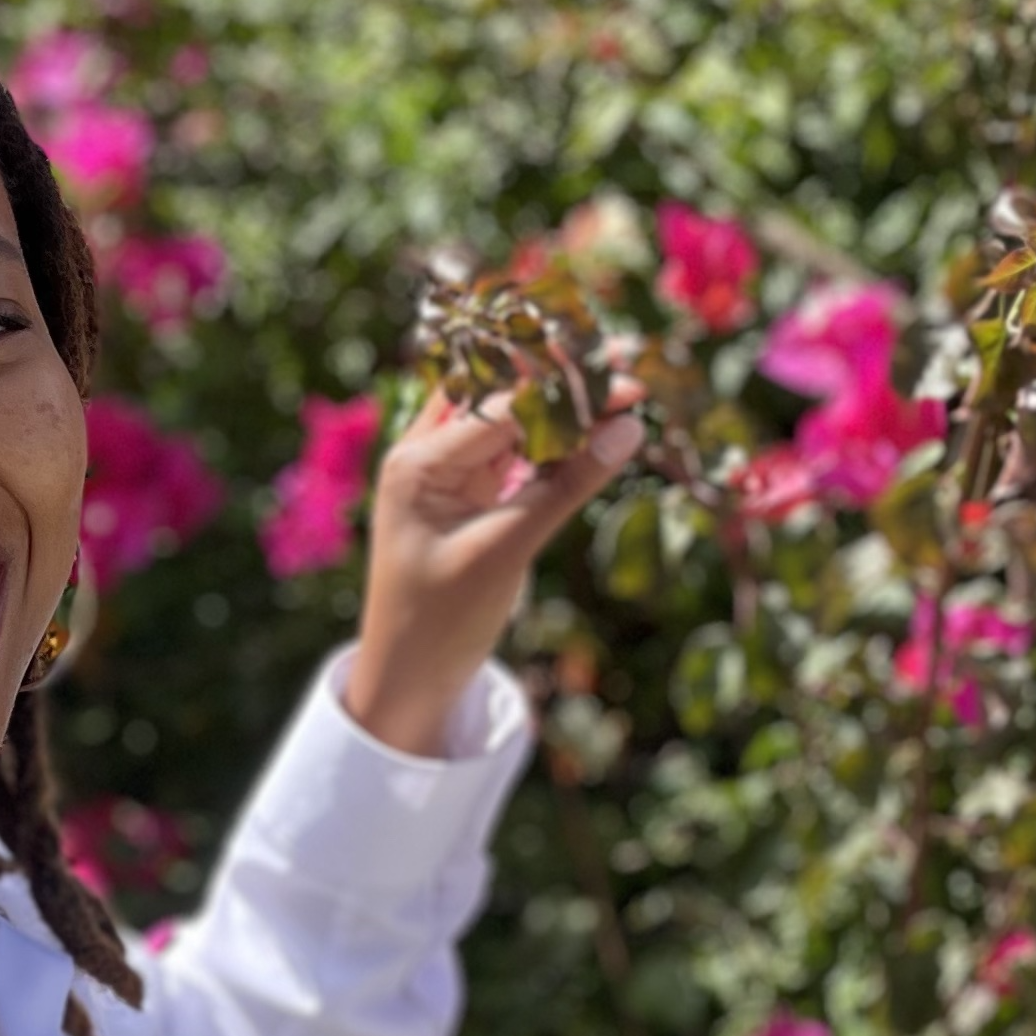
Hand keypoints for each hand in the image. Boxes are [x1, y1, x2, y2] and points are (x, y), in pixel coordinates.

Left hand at [342, 382, 643, 758]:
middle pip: (500, 395)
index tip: (622, 373)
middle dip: (559, 374)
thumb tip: (628, 427)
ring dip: (561, 404)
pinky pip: (515, 453)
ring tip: (620, 384)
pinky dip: (553, 442)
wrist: (407, 680)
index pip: (500, 402)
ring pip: (510, 420)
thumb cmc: (440, 621)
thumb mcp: (505, 551)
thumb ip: (565, 486)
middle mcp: (426, 455)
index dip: (563, 385)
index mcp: (418, 462)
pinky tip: (594, 427)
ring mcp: (446, 474)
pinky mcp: (467, 495)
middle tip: (623, 355)